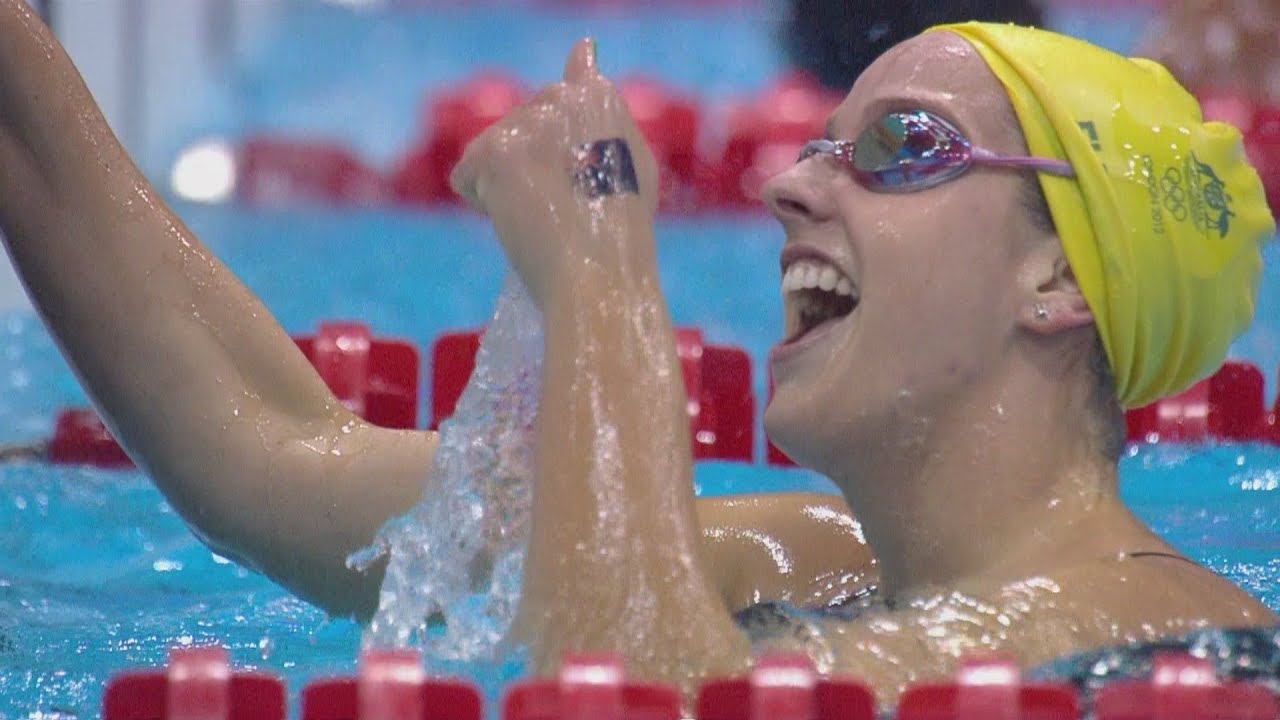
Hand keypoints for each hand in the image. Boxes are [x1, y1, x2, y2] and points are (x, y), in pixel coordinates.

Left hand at [450, 39, 659, 306]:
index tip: (574, 175)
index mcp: (601, 96)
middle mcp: (565, 97)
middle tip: (565, 207)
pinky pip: (467, 175)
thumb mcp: (630, 158)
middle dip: (531, 164)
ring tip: (545, 217)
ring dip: (508, 185)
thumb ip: (601, 104)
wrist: (600, 275)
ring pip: (492, 152)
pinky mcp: (496, 151)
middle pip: (519, 126)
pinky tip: (518, 220)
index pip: (560, 95)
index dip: (560, 148)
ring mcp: (530, 122)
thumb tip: (582, 49)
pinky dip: (483, 201)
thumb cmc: (619, 233)